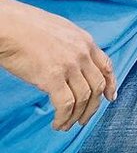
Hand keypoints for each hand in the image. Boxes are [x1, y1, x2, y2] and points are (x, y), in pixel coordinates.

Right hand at [0, 0, 116, 130]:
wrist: (10, 26)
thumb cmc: (27, 27)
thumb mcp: (61, 31)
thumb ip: (72, 46)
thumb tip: (72, 63)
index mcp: (86, 41)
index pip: (106, 66)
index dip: (110, 84)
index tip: (110, 97)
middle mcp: (82, 53)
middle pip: (97, 86)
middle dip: (93, 107)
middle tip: (84, 119)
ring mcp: (69, 66)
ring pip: (84, 98)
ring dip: (77, 116)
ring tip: (66, 125)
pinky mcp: (52, 78)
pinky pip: (65, 105)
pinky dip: (64, 118)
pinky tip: (57, 123)